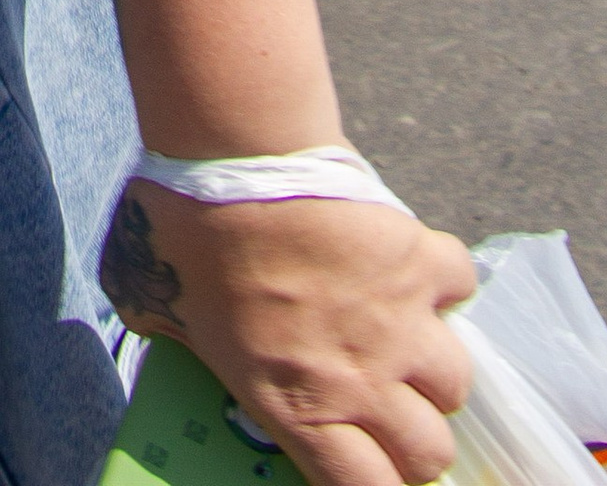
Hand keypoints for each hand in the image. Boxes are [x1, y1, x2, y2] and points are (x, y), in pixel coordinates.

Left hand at [102, 184, 473, 485]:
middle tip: (388, 414)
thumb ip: (164, 328)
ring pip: (455, 385)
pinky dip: (443, 279)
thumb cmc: (181, 225)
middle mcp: (360, 380)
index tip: (365, 471)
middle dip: (412, 444)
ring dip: (432, 371)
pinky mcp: (421, 263)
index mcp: (296, 405)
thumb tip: (151, 321)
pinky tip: (412, 267)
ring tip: (403, 346)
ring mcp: (400, 324)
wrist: (237, 152)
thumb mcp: (147, 296)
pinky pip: (459, 285)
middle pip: (428, 456)